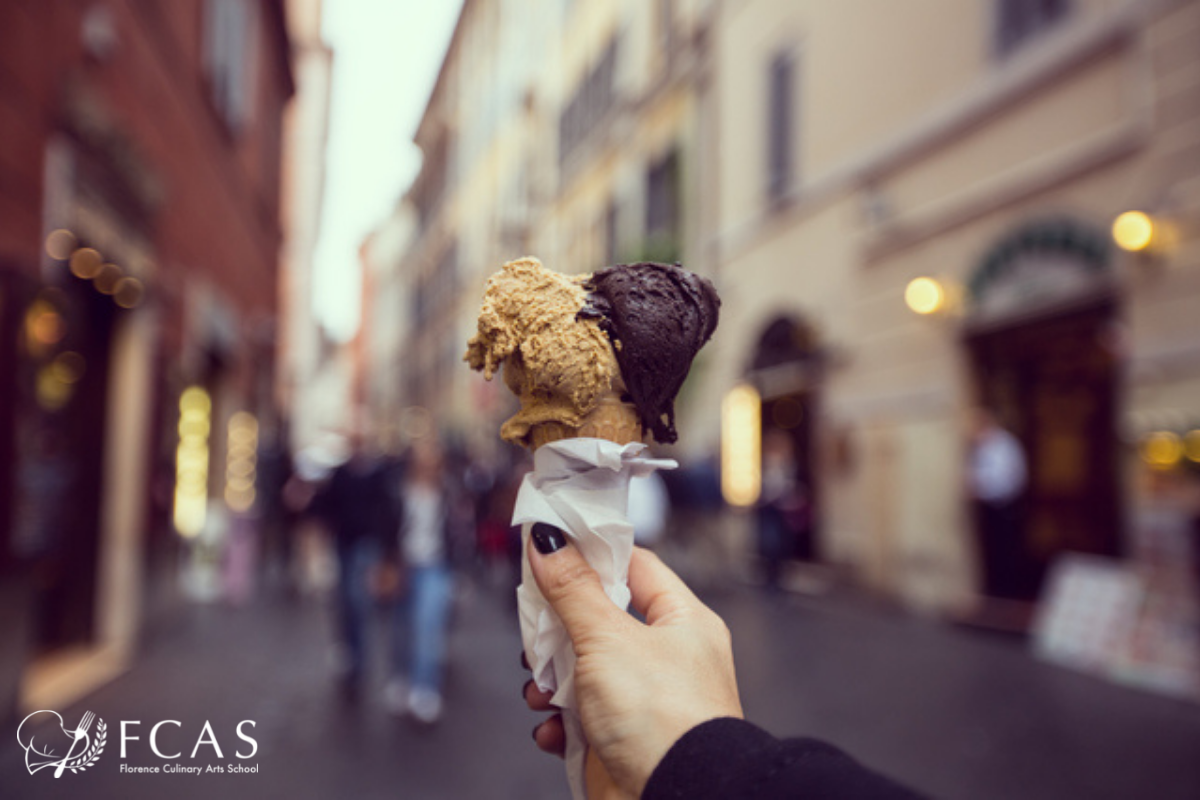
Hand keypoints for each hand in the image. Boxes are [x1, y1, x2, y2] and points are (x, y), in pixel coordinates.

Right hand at [523, 538, 742, 797]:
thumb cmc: (666, 723)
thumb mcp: (608, 639)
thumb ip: (572, 588)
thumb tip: (548, 542)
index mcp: (682, 621)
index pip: (634, 566)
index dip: (592, 554)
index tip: (552, 548)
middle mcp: (667, 658)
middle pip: (599, 619)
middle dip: (558, 629)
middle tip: (536, 631)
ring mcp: (643, 701)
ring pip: (582, 671)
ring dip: (550, 680)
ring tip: (541, 690)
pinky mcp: (621, 740)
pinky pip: (578, 719)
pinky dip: (558, 723)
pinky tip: (553, 728)